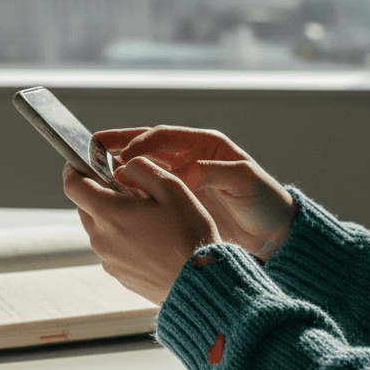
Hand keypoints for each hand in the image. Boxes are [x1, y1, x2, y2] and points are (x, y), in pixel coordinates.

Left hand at [63, 158, 219, 304]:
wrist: (201, 283)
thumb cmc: (189, 235)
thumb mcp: (172, 189)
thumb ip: (142, 169)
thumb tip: (123, 166)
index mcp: (108, 213)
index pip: (72, 184)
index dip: (75, 168)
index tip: (85, 162)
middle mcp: (101, 238)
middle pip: (86, 205)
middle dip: (101, 192)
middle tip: (131, 189)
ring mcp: (108, 259)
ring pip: (100, 227)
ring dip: (114, 217)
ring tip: (147, 217)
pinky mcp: (118, 274)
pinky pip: (112, 248)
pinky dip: (123, 238)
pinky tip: (151, 240)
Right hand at [95, 126, 295, 259]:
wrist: (276, 233)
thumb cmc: (265, 202)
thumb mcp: (242, 181)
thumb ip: (212, 173)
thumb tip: (181, 174)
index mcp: (206, 145)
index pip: (163, 136)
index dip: (139, 143)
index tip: (121, 157)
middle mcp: (191, 158)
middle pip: (147, 146)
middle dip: (119, 148)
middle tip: (93, 152)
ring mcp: (184, 180)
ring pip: (144, 169)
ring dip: (121, 171)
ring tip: (98, 177)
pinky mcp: (181, 201)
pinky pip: (150, 192)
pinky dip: (133, 193)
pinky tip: (118, 201)